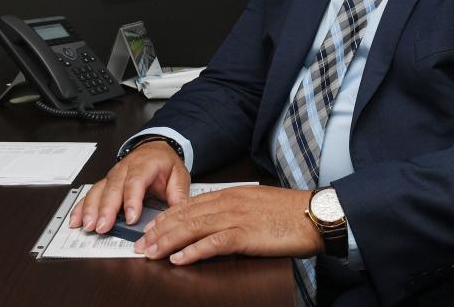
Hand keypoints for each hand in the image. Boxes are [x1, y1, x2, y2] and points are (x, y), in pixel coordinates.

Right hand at [68, 141, 189, 233]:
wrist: (155, 149)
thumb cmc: (165, 164)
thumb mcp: (179, 175)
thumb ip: (179, 194)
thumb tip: (179, 212)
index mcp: (144, 165)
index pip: (136, 182)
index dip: (132, 200)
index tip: (131, 217)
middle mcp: (124, 169)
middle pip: (113, 188)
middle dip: (106, 209)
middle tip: (102, 226)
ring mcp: (112, 176)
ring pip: (98, 191)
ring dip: (91, 209)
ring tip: (88, 225)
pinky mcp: (105, 183)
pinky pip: (91, 194)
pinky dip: (81, 207)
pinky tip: (76, 219)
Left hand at [133, 185, 322, 263]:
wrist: (314, 214)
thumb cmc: (289, 212)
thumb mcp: (256, 204)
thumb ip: (234, 209)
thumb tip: (215, 222)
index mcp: (231, 194)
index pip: (189, 204)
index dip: (166, 217)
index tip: (150, 228)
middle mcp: (229, 202)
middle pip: (184, 215)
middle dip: (159, 230)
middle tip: (140, 243)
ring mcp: (236, 218)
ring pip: (193, 228)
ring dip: (168, 241)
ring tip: (150, 252)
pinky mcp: (245, 235)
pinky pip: (213, 243)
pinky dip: (193, 251)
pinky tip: (179, 259)